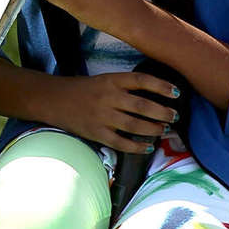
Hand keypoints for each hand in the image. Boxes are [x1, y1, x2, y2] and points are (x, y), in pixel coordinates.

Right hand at [39, 72, 179, 152]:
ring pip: (136, 126)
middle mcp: (108, 97)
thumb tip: (154, 98)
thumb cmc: (81, 89)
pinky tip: (147, 147)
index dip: (161, 86)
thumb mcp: (102, 80)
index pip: (141, 81)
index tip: (176, 93)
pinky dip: (137, 146)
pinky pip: (121, 143)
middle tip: (174, 116)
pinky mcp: (96, 133)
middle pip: (143, 106)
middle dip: (164, 113)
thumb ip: (124, 87)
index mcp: (110, 81)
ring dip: (154, 129)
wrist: (51, 99)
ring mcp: (102, 116)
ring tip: (164, 129)